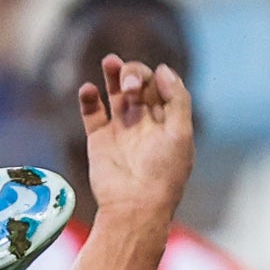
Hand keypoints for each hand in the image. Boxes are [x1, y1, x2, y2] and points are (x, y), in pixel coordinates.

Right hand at [76, 54, 192, 232]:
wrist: (134, 207)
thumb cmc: (163, 174)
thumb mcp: (181, 134)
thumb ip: (177, 99)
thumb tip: (163, 69)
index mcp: (167, 122)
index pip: (161, 86)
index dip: (157, 77)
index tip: (155, 81)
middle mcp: (144, 123)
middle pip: (139, 84)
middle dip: (134, 74)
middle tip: (131, 85)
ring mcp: (120, 129)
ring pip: (115, 92)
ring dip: (113, 73)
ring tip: (110, 62)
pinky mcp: (99, 139)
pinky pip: (91, 111)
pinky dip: (88, 97)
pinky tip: (88, 89)